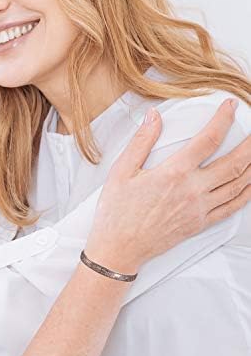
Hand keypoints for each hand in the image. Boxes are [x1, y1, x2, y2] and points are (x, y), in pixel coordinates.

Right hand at [86, 99, 249, 272]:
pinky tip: (249, 185)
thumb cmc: (117, 212)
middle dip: (249, 144)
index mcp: (173, 174)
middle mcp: (192, 191)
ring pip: (239, 185)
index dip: (223, 120)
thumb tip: (154, 117)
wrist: (119, 248)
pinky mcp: (200, 224)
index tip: (229, 108)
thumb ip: (141, 142)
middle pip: (234, 163)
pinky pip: (232, 207)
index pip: (208, 140)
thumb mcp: (121, 172)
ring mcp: (200, 209)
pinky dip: (247, 193)